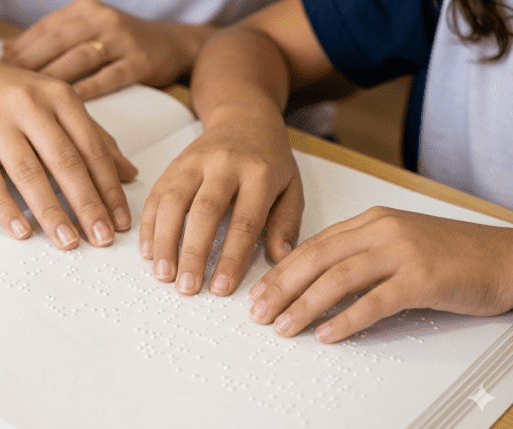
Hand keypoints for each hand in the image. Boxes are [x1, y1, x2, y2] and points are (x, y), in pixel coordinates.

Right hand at [0, 56, 137, 249]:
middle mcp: (30, 106)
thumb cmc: (16, 95)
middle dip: (87, 205)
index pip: (93, 149)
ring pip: (28, 173)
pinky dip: (6, 208)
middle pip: (65, 162)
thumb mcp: (59, 106)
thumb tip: (130, 174)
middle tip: (101, 238)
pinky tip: (22, 232)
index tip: (120, 221)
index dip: (109, 188)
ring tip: (67, 242)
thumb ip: (95, 138)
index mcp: (61, 98)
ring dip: (50, 212)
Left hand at [2, 0, 210, 98]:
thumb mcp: (87, 30)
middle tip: (10, 89)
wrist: (172, 44)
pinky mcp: (140, 62)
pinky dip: (87, 90)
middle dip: (30, 65)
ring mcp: (122, 39)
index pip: (44, 28)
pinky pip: (108, 77)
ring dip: (54, 79)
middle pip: (57, 42)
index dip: (20, 49)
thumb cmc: (120, 43)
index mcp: (83, 10)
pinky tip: (68, 105)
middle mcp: (101, 19)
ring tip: (32, 100)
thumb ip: (53, 40)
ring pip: (80, 59)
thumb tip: (7, 52)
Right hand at [139, 115, 303, 296]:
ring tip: (162, 274)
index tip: (221, 287)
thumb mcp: (292, 187)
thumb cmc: (269, 159)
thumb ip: (287, 222)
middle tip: (186, 287)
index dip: (231, 257)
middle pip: (205, 211)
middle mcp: (224, 164)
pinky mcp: (174, 164)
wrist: (244, 116)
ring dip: (164, 240)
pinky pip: (156, 194)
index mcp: (260, 173)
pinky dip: (148, 224)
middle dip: (193, 252)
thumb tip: (280, 257)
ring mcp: (195, 162)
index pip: (245, 221)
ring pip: (173, 201)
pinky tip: (147, 250)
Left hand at [249, 207, 512, 342]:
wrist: (504, 257)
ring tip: (283, 327)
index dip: (282, 270)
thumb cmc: (451, 253)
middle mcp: (382, 231)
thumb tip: (316, 278)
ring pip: (339, 278)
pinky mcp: (423, 277)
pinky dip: (348, 319)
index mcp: (371, 221)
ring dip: (305, 304)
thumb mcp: (396, 242)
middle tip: (258, 312)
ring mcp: (402, 252)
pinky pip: (376, 301)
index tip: (259, 291)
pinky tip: (328, 334)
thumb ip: (358, 253)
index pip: (313, 245)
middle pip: (318, 258)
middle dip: (282, 287)